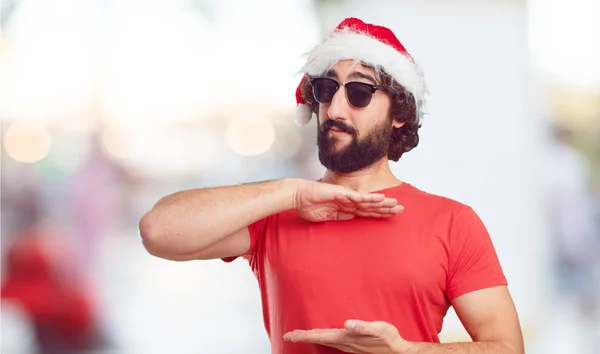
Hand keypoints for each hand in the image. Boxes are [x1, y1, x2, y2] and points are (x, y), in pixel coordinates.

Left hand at [284, 320, 410, 353]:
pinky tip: (322, 336)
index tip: (290, 335)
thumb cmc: (389, 339)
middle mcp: (345, 343)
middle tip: (288, 335)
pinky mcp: (352, 345)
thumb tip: (347, 324)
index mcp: (346, 338)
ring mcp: (348, 346)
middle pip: (319, 339)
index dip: (305, 335)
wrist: (398, 352)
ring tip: (300, 335)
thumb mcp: (378, 329)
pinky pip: (332, 341)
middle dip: (303, 336)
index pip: (321, 335)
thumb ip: (362, 326)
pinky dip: (322, 338)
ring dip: (311, 338)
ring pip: (324, 341)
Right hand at [293, 180, 402, 221]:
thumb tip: (351, 219)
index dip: (378, 213)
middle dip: (386, 208)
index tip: (390, 216)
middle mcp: (348, 201)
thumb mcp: (326, 218)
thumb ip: (339, 218)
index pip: (366, 212)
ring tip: (396, 205)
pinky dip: (371, 198)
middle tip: (401, 210)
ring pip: (369, 201)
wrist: (298, 197)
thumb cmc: (308, 206)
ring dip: (383, 203)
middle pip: (371, 206)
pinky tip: (382, 199)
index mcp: (345, 208)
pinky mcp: (343, 194)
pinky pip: (360, 197)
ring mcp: (346, 197)